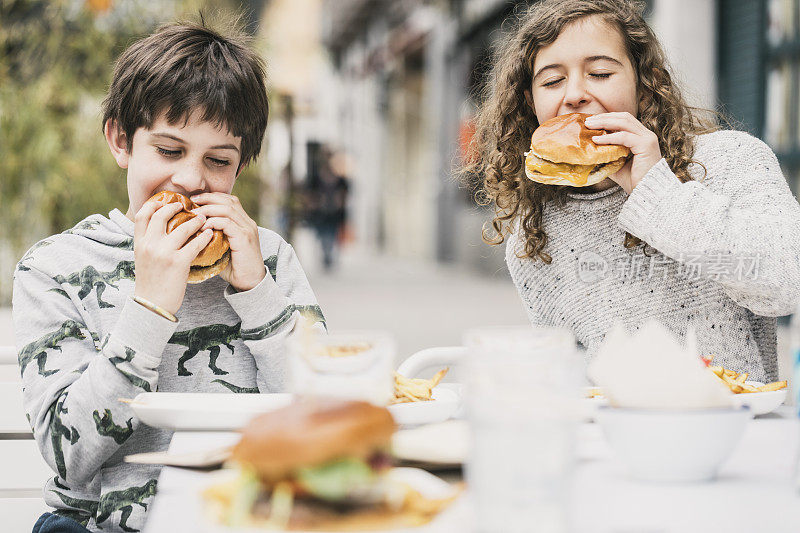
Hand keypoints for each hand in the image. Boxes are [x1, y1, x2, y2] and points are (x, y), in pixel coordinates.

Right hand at [133, 199, 213, 314]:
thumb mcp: (143, 259)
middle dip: (175, 206)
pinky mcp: (178, 262)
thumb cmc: (151, 283)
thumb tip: (159, 230)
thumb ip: (149, 243)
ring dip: (195, 220)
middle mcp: (149, 245)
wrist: (152, 306)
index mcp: (139, 244)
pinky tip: (210, 234)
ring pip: (182, 227)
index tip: (165, 200)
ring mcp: (163, 253)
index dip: (153, 204)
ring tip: (203, 218)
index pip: (141, 215)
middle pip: (161, 215)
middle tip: (186, 206)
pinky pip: (195, 244)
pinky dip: (204, 236)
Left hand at [190, 192, 265, 291]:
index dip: (212, 197)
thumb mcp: (223, 247)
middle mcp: (248, 223)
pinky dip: (213, 222)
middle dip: (208, 198)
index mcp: (244, 223)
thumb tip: (191, 230)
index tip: (196, 200)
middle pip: (228, 201)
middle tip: (192, 201)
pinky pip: (227, 223)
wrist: (250, 282)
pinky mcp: (244, 238)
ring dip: (208, 209)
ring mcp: (247, 229)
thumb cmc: (234, 268)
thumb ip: (213, 236)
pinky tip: (203, 227)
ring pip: (227, 209)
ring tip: (194, 214)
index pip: (230, 200)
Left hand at [585, 112, 661, 193]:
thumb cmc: (633, 180)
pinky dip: (609, 137)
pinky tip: (596, 139)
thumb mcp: (616, 164)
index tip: (591, 121)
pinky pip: (624, 137)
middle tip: (588, 121)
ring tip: (589, 125)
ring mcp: (648, 138)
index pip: (624, 120)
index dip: (608, 118)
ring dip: (604, 122)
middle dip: (604, 117)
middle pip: (624, 117)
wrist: (647, 192)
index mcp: (641, 137)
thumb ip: (607, 155)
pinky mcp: (646, 145)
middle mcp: (646, 134)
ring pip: (624, 123)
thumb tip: (589, 152)